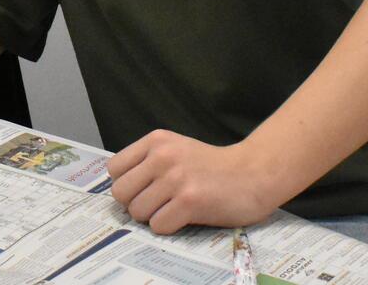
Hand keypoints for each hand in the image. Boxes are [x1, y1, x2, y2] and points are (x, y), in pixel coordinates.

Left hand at [106, 130, 280, 233]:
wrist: (253, 173)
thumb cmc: (213, 167)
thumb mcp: (176, 149)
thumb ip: (148, 162)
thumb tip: (120, 190)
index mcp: (156, 140)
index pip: (114, 169)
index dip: (126, 184)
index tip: (143, 190)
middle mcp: (162, 156)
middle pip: (120, 193)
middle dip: (135, 204)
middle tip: (157, 204)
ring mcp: (175, 178)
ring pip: (137, 212)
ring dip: (153, 217)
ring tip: (174, 209)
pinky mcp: (189, 201)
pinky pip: (158, 225)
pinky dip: (169, 227)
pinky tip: (185, 216)